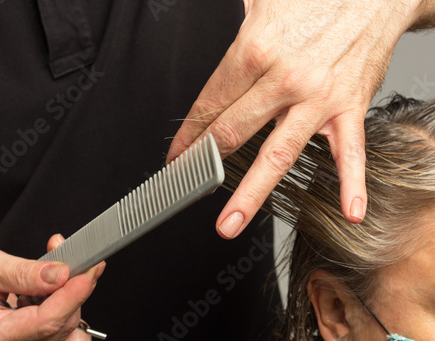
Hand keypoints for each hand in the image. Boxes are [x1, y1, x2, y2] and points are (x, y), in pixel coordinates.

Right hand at [0, 234, 104, 340]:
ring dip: (72, 295)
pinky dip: (65, 300)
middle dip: (75, 289)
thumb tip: (59, 274)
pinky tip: (56, 283)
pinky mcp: (31, 333)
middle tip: (80, 258)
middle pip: (60, 324)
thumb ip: (22, 272)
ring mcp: (21, 340)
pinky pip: (59, 323)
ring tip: (61, 268)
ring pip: (64, 325)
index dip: (72, 295)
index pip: (45, 322)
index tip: (89, 270)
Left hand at [167, 0, 426, 238]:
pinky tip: (350, 212)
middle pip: (232, 133)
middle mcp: (284, 79)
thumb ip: (234, 36)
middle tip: (188, 187)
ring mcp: (318, 98)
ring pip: (277, 155)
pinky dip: (353, 184)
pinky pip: (352, 152)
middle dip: (205, 164)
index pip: (210, 105)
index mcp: (254, 51)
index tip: (177, 156)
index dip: (189, 135)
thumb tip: (211, 54)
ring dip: (250, 194)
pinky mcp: (350, 107)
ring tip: (230, 222)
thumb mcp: (260, 3)